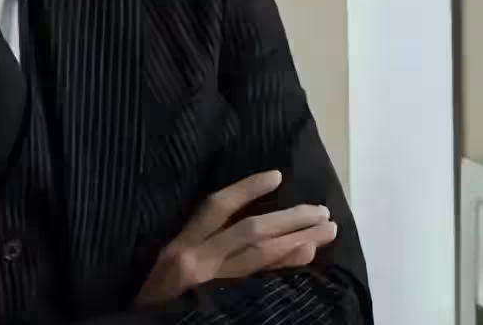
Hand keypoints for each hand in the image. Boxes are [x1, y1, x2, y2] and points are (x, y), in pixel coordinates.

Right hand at [133, 170, 337, 308]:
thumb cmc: (155, 294)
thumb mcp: (167, 261)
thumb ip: (197, 241)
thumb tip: (244, 217)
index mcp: (180, 245)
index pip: (217, 208)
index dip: (246, 189)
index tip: (277, 175)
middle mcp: (198, 262)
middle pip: (251, 233)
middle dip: (288, 219)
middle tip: (320, 210)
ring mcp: (214, 286)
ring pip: (262, 257)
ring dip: (299, 240)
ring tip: (327, 229)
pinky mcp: (226, 306)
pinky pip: (263, 283)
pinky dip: (286, 266)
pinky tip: (307, 255)